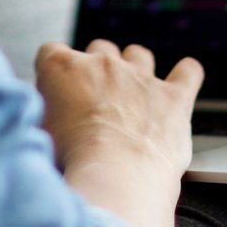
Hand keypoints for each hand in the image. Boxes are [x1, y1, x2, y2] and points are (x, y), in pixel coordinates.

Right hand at [34, 39, 203, 176]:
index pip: (51, 52)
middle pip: (99, 50)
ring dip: (135, 67)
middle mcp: (103, 64)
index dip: (54, 73)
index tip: (58, 92)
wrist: (117, 176)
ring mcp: (140, 77)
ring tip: (133, 93)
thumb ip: (41, 113)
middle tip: (96, 100)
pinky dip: (186, 74)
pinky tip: (182, 78)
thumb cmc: (73, 162)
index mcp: (63, 68)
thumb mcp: (37, 133)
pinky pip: (188, 71)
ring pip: (138, 54)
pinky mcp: (173, 97)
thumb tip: (41, 115)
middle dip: (97, 70)